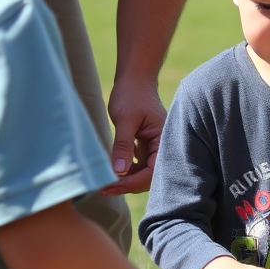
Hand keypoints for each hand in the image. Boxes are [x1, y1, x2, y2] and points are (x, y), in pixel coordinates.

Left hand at [101, 75, 166, 194]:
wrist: (134, 80)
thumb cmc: (131, 95)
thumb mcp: (125, 119)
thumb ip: (123, 145)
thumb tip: (119, 172)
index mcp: (164, 138)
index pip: (153, 169)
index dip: (133, 181)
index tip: (112, 185)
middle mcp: (163, 145)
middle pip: (150, 175)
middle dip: (129, 184)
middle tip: (105, 189)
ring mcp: (155, 146)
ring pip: (143, 171)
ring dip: (127, 179)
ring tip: (106, 183)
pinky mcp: (146, 145)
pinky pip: (138, 164)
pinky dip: (126, 170)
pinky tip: (114, 171)